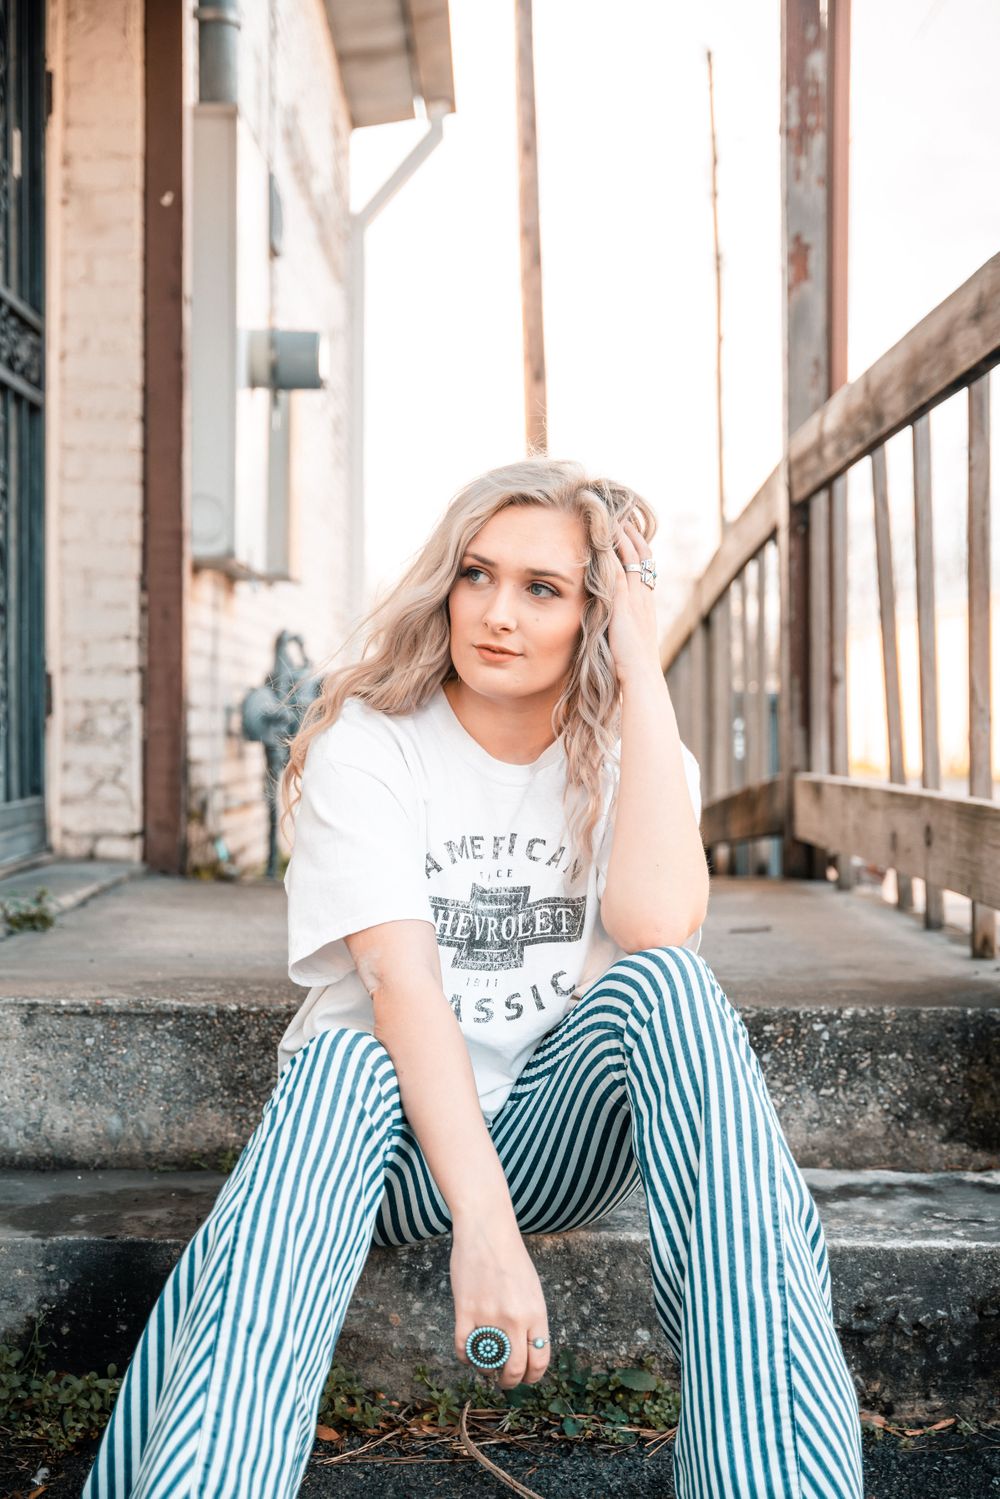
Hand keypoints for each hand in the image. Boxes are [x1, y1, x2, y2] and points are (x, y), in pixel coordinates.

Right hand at [450, 1214, 549, 1389]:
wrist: (487, 1231)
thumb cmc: (511, 1258)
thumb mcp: (533, 1290)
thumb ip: (532, 1321)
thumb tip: (526, 1352)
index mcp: (536, 1314)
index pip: (539, 1361)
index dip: (532, 1378)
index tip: (525, 1379)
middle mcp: (515, 1320)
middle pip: (515, 1369)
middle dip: (509, 1381)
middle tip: (504, 1380)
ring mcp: (489, 1316)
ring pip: (487, 1364)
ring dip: (486, 1370)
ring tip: (486, 1365)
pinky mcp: (465, 1311)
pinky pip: (464, 1350)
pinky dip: (466, 1358)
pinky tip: (469, 1354)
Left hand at [607, 512, 661, 685]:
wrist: (642, 678)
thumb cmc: (633, 668)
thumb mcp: (628, 641)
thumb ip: (621, 628)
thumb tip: (612, 626)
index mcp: (646, 604)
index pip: (645, 566)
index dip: (638, 546)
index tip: (629, 529)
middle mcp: (644, 596)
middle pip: (642, 554)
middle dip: (632, 532)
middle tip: (621, 512)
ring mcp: (636, 598)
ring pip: (632, 556)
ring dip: (621, 534)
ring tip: (611, 514)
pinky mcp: (623, 603)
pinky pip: (617, 569)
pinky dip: (611, 551)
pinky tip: (601, 536)